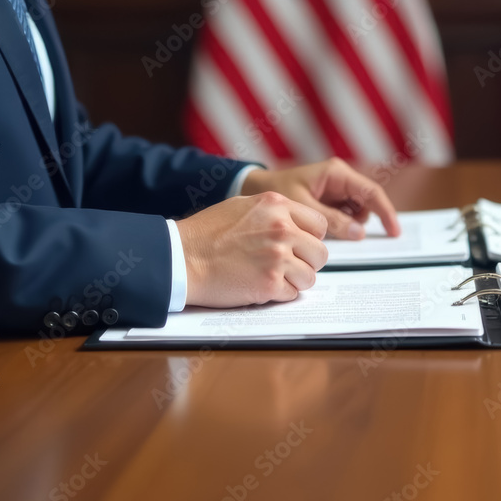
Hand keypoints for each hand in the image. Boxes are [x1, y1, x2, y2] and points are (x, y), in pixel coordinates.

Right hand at [177, 192, 328, 307]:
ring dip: (295, 280)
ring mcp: (277, 257)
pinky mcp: (269, 283)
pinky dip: (278, 294)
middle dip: (307, 262)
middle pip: (320, 253)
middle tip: (288, 265)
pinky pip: (291, 294)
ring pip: (310, 276)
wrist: (180, 257)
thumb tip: (298, 224)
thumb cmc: (206, 233)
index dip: (311, 238)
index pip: (320, 224)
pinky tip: (259, 285)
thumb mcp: (243, 206)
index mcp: (277, 205)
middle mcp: (281, 229)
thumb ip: (275, 212)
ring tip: (272, 276)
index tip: (300, 245)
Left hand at [240, 158, 400, 239]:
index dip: (386, 212)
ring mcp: (337, 187)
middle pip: (367, 201)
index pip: (371, 192)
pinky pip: (346, 213)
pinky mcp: (331, 197)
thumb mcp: (302, 209)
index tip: (394, 232)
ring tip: (326, 229)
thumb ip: (332, 221)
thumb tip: (359, 232)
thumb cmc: (274, 192)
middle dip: (362, 220)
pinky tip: (324, 228)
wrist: (253, 187)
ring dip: (350, 223)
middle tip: (347, 236)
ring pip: (358, 209)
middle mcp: (340, 177)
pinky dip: (342, 223)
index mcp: (336, 173)